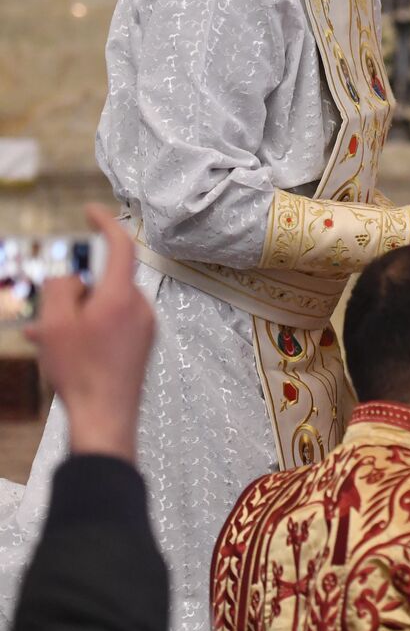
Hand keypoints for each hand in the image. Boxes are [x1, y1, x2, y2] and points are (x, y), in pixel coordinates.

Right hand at [25, 205, 154, 461]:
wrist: (106, 418)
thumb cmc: (80, 371)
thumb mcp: (56, 324)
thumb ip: (61, 290)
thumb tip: (72, 278)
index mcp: (123, 296)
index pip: (121, 246)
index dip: (107, 223)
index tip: (91, 211)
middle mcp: (140, 308)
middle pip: (105, 281)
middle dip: (73, 291)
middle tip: (45, 311)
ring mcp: (144, 328)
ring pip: (103, 307)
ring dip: (74, 315)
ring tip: (43, 336)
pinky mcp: (141, 346)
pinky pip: (111, 326)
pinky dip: (87, 330)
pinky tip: (60, 349)